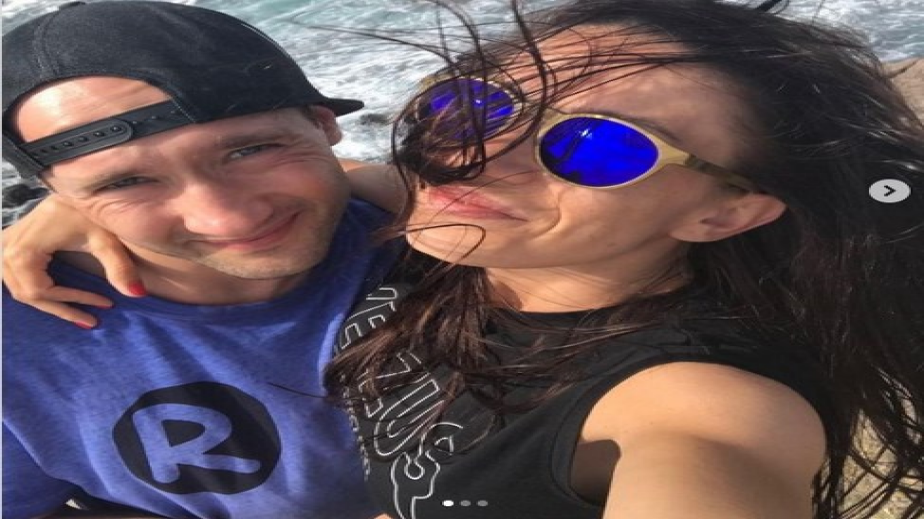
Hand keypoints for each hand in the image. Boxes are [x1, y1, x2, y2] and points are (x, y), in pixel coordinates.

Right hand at [2, 195, 143, 327]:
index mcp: (23, 250)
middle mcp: (5, 251)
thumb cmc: (87, 209)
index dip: (72, 302)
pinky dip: (40, 291)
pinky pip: (18, 279)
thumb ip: (119, 266)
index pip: (41, 291)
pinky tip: (62, 298)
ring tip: (82, 315)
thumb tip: (137, 295)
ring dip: (51, 303)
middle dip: (62, 308)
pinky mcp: (8, 247)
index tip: (105, 305)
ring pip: (21, 290)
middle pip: (28, 295)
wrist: (71, 186)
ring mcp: (3, 249)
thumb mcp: (104, 238)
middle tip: (92, 320)